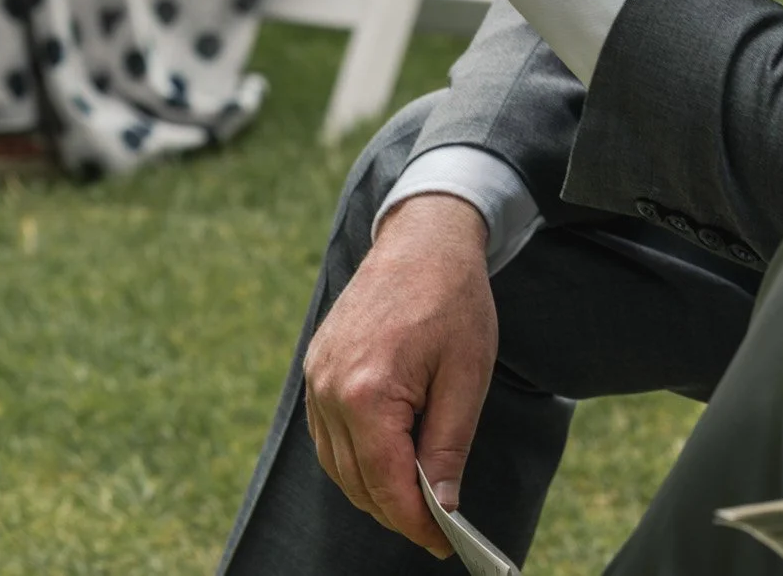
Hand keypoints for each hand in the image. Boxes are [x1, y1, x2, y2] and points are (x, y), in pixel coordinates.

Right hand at [303, 194, 495, 553]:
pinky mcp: (315, 369)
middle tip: (436, 528)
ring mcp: (316, 378)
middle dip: (396, 511)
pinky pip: (328, 435)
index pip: (385, 483)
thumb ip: (448, 446)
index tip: (443, 543)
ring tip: (415, 502)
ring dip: (372, 489)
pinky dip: (354, 458)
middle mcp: (329, 389)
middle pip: (356, 480)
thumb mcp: (466, 376)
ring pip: (337, 463)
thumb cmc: (452, 301)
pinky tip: (387, 463)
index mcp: (367, 391)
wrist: (422, 240)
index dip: (415, 521)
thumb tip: (442, 504)